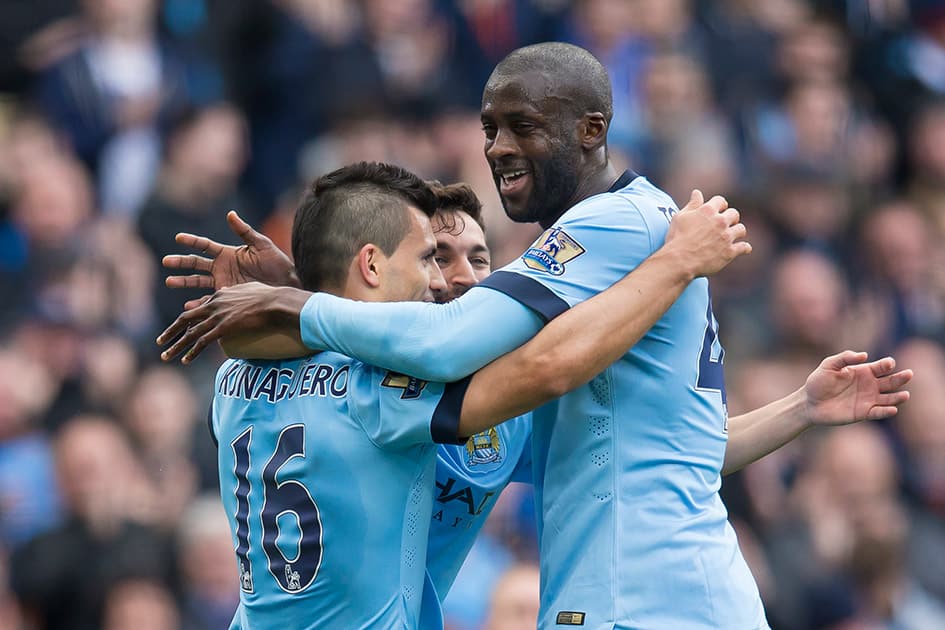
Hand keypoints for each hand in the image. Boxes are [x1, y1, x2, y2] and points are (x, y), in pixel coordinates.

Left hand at [156, 282, 310, 363]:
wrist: (276, 302)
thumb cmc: (269, 296)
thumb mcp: (250, 289)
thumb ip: (238, 293)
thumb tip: (234, 296)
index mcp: (219, 295)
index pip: (197, 309)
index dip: (187, 320)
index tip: (180, 329)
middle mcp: (214, 305)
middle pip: (186, 319)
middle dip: (171, 332)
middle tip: (160, 342)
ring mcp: (217, 316)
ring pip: (190, 333)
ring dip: (176, 346)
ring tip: (166, 356)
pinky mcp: (224, 327)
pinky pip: (202, 341)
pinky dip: (192, 351)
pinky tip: (185, 360)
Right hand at [164, 211, 298, 308]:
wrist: (286, 283)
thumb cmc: (276, 262)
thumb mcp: (261, 244)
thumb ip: (245, 231)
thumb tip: (230, 214)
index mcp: (227, 253)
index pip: (205, 246)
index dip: (192, 241)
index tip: (178, 238)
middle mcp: (222, 268)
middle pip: (196, 264)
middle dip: (180, 262)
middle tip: (166, 262)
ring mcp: (223, 282)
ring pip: (198, 282)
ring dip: (184, 282)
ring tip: (169, 282)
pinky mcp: (228, 296)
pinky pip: (210, 299)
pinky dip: (199, 303)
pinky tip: (188, 306)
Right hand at [664, 190, 751, 277]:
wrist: (679, 260)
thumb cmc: (677, 238)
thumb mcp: (680, 217)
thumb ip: (692, 204)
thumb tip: (697, 192)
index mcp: (707, 211)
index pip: (720, 201)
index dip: (720, 205)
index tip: (719, 210)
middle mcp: (720, 221)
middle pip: (734, 214)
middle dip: (730, 218)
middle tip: (725, 224)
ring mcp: (726, 237)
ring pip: (741, 229)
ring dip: (737, 231)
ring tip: (732, 236)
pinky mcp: (730, 252)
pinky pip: (744, 247)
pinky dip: (744, 247)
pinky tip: (743, 248)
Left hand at [804, 351, 911, 426]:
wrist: (809, 403)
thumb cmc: (818, 382)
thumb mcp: (829, 365)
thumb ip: (845, 358)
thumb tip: (864, 355)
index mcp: (863, 372)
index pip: (880, 367)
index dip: (887, 364)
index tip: (889, 363)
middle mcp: (869, 385)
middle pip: (890, 381)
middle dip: (900, 378)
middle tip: (909, 374)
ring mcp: (868, 400)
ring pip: (888, 398)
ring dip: (898, 397)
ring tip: (905, 395)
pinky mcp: (863, 413)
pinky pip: (878, 413)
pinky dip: (886, 411)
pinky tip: (892, 409)